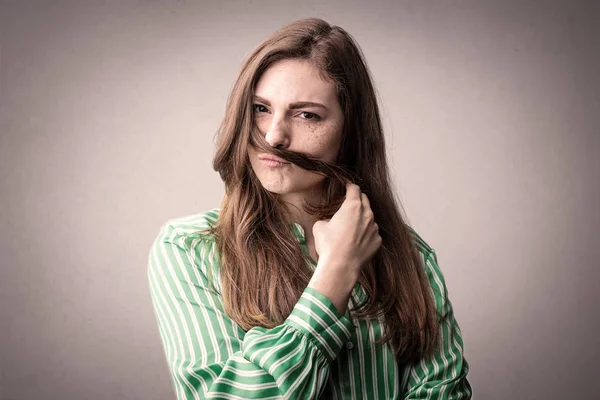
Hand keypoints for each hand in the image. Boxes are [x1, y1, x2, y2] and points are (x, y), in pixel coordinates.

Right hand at [308, 183, 381, 312]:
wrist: (341, 266)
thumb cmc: (329, 245)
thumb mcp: (319, 226)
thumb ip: (327, 218)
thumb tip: (330, 221)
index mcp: (352, 206)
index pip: (354, 188)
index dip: (349, 186)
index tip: (347, 187)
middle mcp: (367, 214)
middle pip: (365, 200)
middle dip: (357, 200)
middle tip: (349, 205)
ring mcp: (374, 228)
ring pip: (369, 217)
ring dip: (362, 218)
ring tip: (351, 227)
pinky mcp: (378, 241)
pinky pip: (372, 232)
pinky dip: (366, 233)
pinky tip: (356, 241)